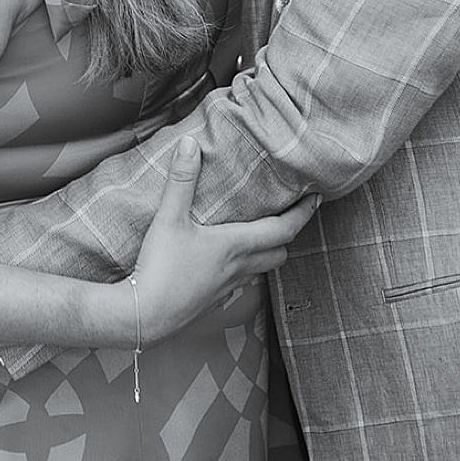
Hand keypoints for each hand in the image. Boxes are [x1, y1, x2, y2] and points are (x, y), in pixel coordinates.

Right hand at [128, 135, 318, 344]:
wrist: (143, 316)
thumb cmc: (160, 268)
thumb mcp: (168, 218)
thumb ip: (181, 180)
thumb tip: (190, 144)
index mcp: (235, 245)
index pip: (283, 229)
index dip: (303, 213)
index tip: (316, 197)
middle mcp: (238, 268)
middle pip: (280, 253)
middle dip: (288, 234)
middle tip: (288, 214)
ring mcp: (226, 287)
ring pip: (262, 269)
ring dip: (267, 252)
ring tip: (260, 234)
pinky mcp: (212, 301)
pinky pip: (241, 282)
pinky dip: (245, 268)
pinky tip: (227, 260)